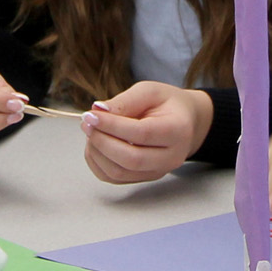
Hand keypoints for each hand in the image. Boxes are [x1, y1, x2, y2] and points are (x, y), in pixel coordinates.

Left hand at [81, 82, 213, 184]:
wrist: (185, 122)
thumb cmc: (166, 103)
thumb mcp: (149, 91)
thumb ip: (125, 101)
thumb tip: (97, 111)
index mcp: (178, 130)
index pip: (142, 134)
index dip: (112, 126)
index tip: (91, 115)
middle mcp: (171, 157)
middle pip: (131, 159)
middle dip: (102, 141)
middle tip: (86, 122)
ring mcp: (158, 172)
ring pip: (119, 173)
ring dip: (97, 152)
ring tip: (90, 130)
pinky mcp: (144, 178)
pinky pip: (113, 178)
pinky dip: (97, 162)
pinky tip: (95, 143)